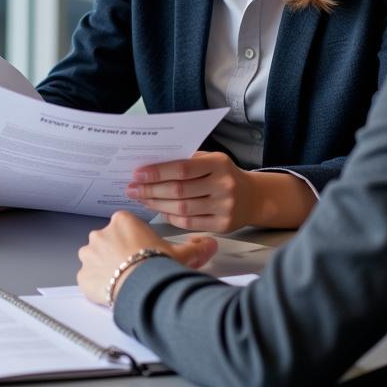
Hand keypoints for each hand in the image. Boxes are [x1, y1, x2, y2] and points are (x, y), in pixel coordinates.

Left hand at [77, 211, 216, 305]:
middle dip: (119, 253)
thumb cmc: (158, 267)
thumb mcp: (182, 254)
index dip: (136, 241)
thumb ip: (196, 247)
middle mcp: (101, 233)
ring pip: (95, 259)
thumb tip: (210, 243)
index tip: (145, 252)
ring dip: (106, 268)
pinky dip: (97, 285)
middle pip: (109, 241)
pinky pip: (88, 278)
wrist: (143, 289)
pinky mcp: (83, 276)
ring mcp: (89, 255)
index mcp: (122, 221)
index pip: (126, 226)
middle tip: (137, 269)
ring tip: (125, 282)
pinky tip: (113, 292)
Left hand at [127, 152, 316, 230]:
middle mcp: (223, 186)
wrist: (254, 197)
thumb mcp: (210, 160)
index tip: (137, 174)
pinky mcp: (223, 226)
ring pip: (182, 208)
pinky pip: (190, 223)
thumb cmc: (223, 174)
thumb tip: (150, 165)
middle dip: (151, 190)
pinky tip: (159, 211)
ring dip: (157, 204)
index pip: (182, 168)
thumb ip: (186, 161)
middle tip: (132, 189)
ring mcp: (225, 207)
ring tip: (141, 199)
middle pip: (179, 190)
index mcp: (219, 164)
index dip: (157, 172)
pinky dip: (171, 217)